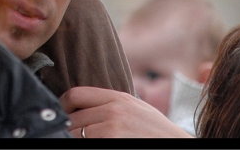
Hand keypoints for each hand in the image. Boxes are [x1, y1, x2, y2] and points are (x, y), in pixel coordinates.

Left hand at [60, 86, 192, 137]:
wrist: (176, 146)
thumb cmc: (156, 133)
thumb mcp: (136, 109)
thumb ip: (112, 105)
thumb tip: (84, 108)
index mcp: (117, 98)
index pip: (75, 94)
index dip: (63, 105)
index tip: (63, 115)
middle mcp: (113, 110)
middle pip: (71, 117)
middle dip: (67, 128)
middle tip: (67, 133)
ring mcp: (112, 128)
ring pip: (74, 133)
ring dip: (72, 138)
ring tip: (81, 140)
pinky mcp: (112, 142)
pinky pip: (84, 144)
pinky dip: (82, 145)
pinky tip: (90, 145)